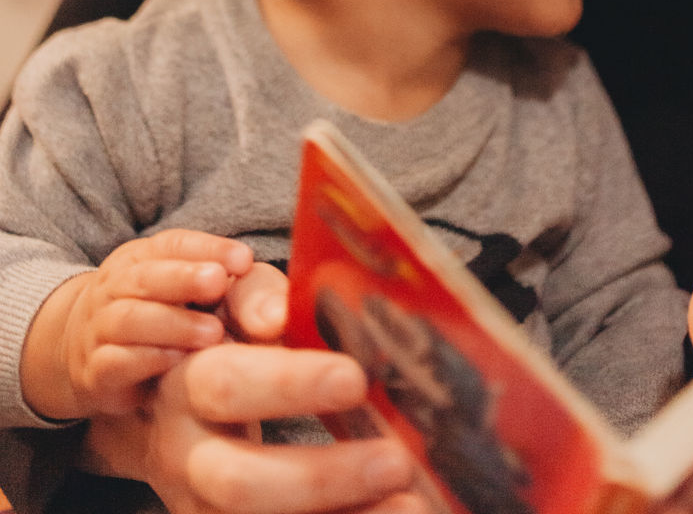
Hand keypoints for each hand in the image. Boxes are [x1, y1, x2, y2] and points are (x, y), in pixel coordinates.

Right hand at [22, 229, 253, 418]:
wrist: (88, 352)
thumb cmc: (165, 315)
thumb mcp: (197, 294)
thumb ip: (239, 292)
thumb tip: (281, 312)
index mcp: (143, 258)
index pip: (174, 244)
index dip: (209, 248)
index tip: (244, 260)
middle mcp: (117, 287)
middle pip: (146, 276)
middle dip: (184, 278)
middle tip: (219, 283)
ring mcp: (101, 328)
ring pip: (130, 319)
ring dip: (173, 324)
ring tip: (213, 333)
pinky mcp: (97, 372)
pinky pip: (115, 362)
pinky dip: (147, 360)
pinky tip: (178, 362)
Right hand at [84, 263, 429, 513]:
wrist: (183, 413)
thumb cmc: (227, 343)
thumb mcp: (231, 306)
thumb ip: (254, 298)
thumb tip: (276, 315)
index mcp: (185, 388)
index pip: (228, 386)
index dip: (289, 383)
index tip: (355, 378)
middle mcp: (185, 458)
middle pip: (239, 482)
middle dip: (321, 477)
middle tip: (396, 460)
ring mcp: (203, 507)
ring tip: (410, 502)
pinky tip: (397, 512)